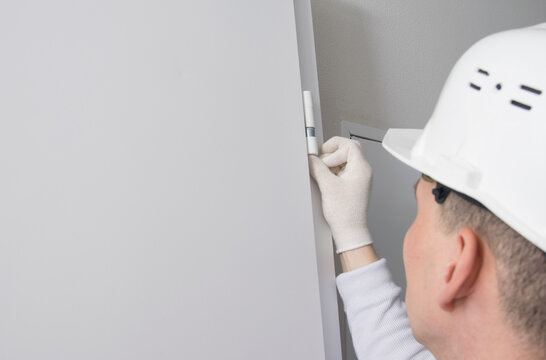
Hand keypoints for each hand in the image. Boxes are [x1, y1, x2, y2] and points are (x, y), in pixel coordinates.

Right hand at [308, 136, 372, 252]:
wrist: (349, 230)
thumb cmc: (345, 214)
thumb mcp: (327, 186)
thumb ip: (317, 168)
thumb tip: (311, 158)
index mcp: (361, 168)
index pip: (348, 145)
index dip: (332, 147)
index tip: (321, 155)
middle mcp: (362, 171)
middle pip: (347, 150)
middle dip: (330, 153)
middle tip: (320, 162)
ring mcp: (357, 178)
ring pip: (342, 160)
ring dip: (330, 164)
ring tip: (322, 174)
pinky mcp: (351, 184)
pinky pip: (341, 170)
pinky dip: (331, 172)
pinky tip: (325, 180)